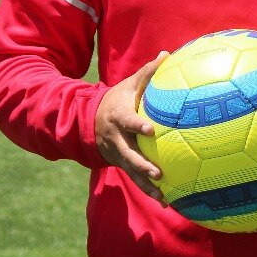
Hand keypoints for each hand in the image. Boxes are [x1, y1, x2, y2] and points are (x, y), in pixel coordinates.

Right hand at [95, 51, 169, 204]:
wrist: (90, 122)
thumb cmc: (117, 100)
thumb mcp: (128, 85)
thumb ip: (147, 73)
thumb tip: (166, 54)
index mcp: (119, 117)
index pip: (128, 122)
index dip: (138, 126)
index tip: (151, 131)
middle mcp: (117, 139)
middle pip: (129, 154)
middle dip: (142, 165)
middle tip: (158, 172)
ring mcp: (118, 154)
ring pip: (132, 172)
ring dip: (146, 185)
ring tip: (162, 196)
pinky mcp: (122, 164)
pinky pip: (135, 179)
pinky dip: (149, 191)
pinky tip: (166, 201)